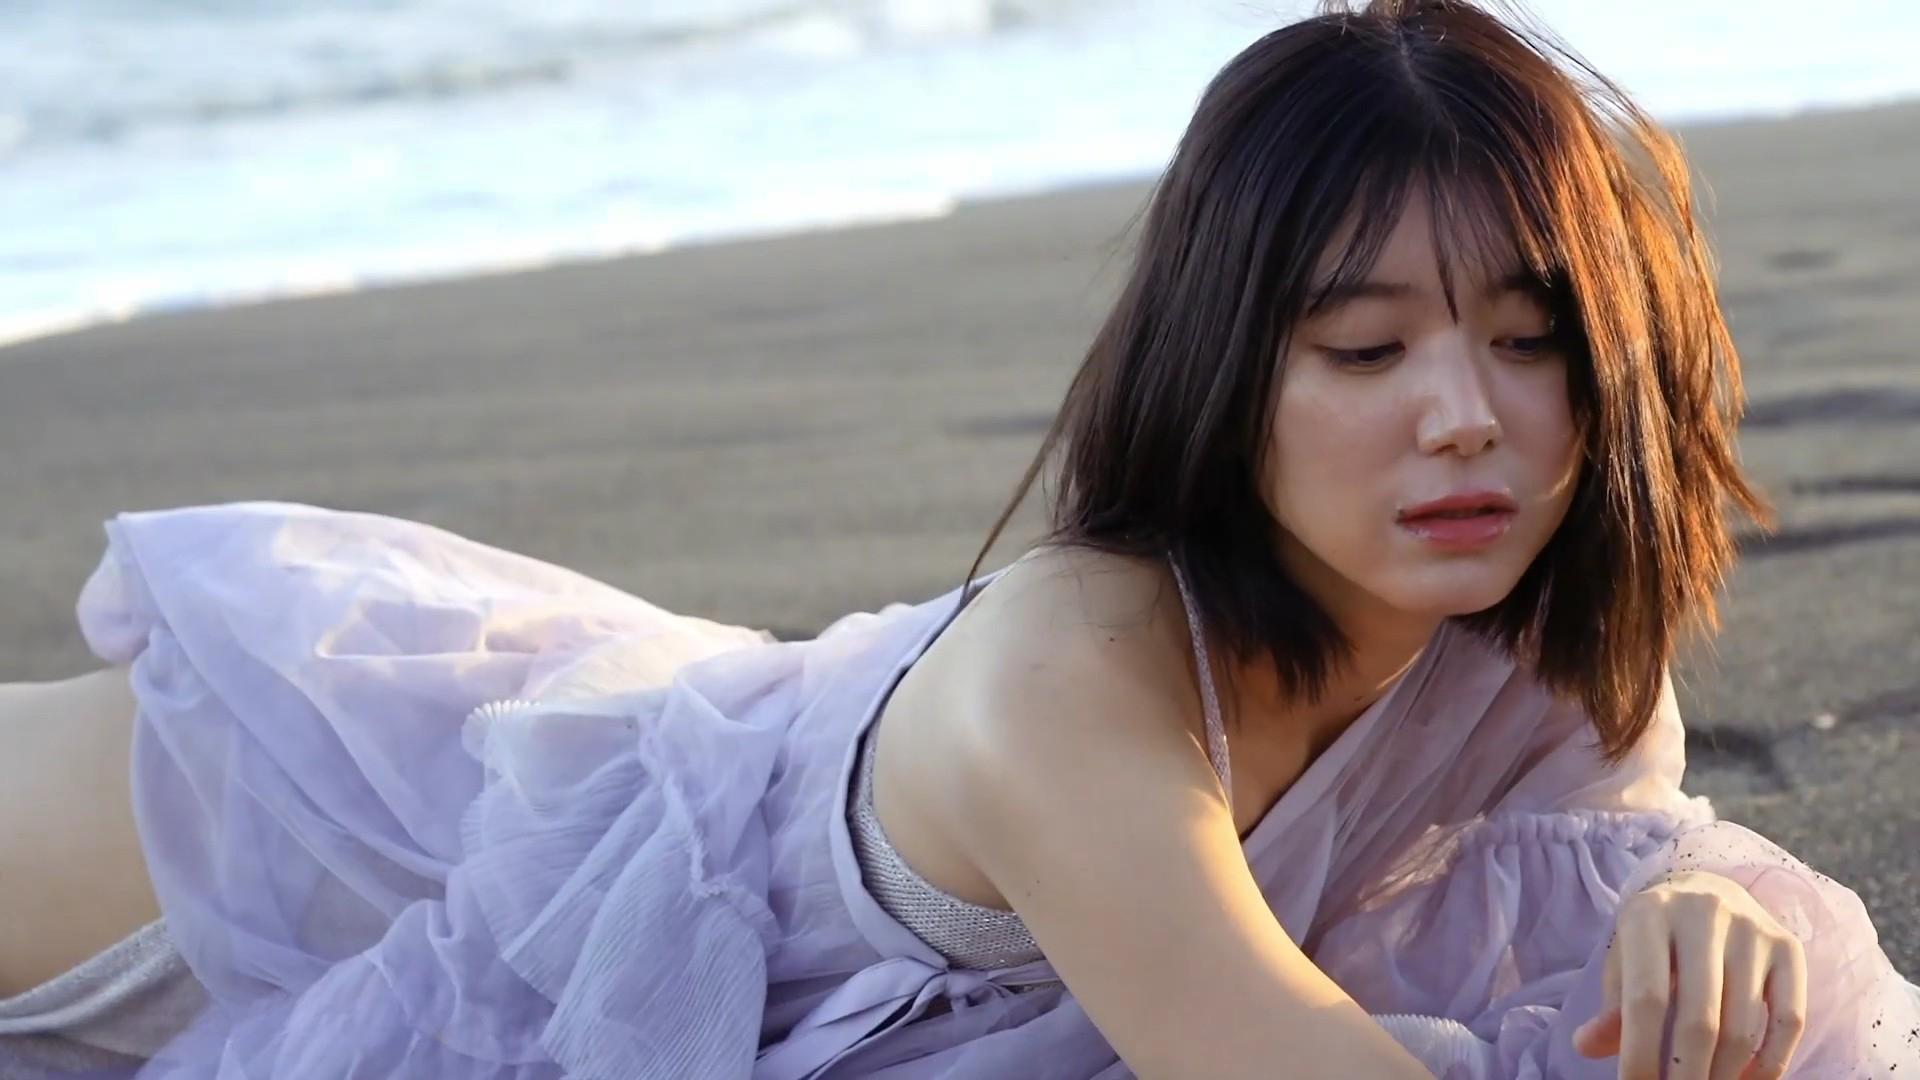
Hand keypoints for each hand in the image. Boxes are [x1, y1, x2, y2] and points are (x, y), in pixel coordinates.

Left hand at [1571, 870, 1806, 1079]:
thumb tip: (1586, 1047)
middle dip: (1685, 1074)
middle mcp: (1704, 914)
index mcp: (1649, 914)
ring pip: (1743, 1026)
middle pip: (1700, 1019)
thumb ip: (1612, 1007)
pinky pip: (1789, 1020)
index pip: (1645, 998)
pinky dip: (1769, 1063)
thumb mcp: (1624, 961)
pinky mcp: (1788, 947)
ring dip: (1722, 1074)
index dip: (1640, 1052)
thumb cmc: (1654, 939)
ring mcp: (1752, 929)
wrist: (1705, 889)